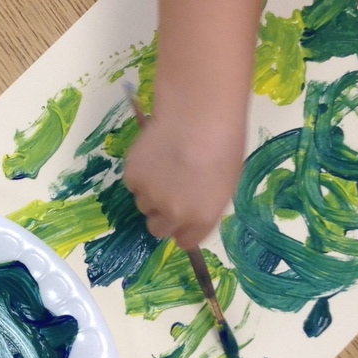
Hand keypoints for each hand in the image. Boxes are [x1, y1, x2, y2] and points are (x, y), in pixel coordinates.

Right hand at [122, 112, 245, 249]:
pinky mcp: (132, 176)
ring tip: (165, 163)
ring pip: (144, 204)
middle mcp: (174, 215)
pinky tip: (155, 153)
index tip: (182, 216)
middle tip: (168, 191)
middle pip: (158, 229)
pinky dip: (140, 172)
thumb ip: (205, 204)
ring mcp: (150, 196)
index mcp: (202, 219)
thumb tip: (192, 208)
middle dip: (162, 215)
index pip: (185, 241)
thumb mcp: (225, 182)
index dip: (182, 228)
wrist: (197, 115)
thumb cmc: (224, 143)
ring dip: (150, 191)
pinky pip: (133, 183)